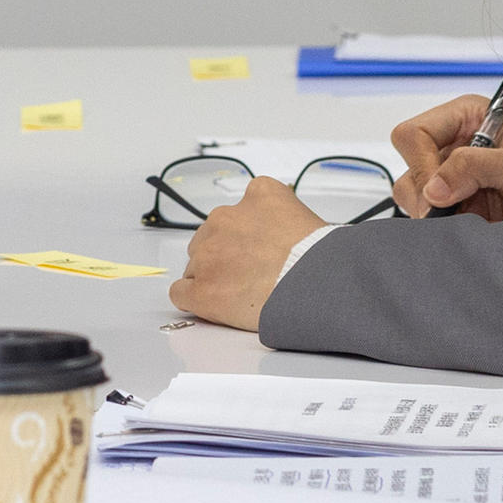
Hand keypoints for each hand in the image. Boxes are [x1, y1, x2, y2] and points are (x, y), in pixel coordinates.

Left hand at [169, 186, 331, 331]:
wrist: (318, 287)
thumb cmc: (321, 261)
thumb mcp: (307, 218)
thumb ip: (282, 218)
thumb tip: (283, 235)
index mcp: (257, 196)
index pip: (239, 211)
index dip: (246, 236)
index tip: (256, 250)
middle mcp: (226, 218)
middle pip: (212, 238)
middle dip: (226, 257)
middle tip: (250, 276)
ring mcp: (209, 254)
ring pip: (196, 265)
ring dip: (212, 278)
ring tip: (242, 294)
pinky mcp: (201, 288)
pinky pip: (181, 293)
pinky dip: (194, 300)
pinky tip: (215, 306)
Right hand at [391, 95, 502, 222]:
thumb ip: (476, 168)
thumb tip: (433, 188)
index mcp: (468, 119)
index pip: (415, 135)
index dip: (422, 164)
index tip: (439, 192)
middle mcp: (455, 146)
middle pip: (409, 167)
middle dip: (426, 194)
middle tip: (451, 213)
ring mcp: (453, 180)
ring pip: (413, 197)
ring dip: (434, 214)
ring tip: (469, 220)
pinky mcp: (457, 210)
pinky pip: (428, 220)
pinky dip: (441, 228)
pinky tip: (468, 229)